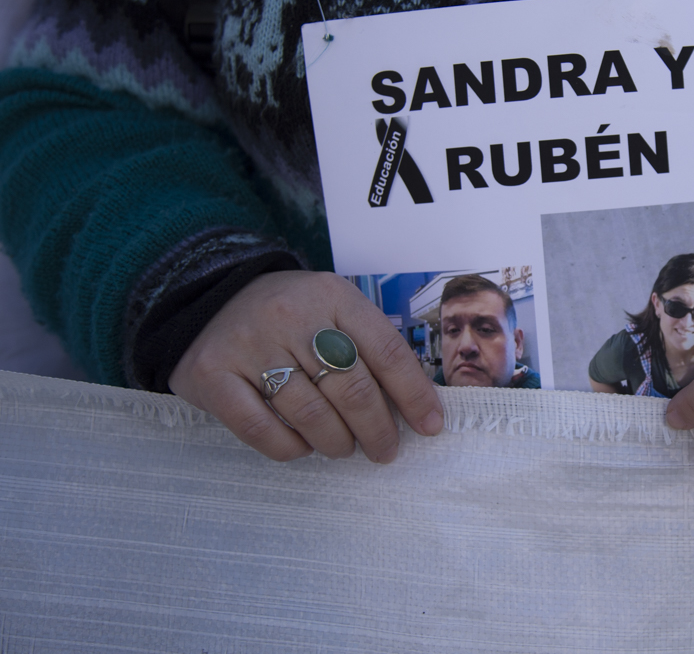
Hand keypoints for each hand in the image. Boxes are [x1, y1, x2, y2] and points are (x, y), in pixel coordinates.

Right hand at [169, 271, 443, 462]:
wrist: (210, 300)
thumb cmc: (290, 315)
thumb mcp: (333, 310)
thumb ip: (370, 346)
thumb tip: (415, 404)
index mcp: (332, 296)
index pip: (387, 351)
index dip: (414, 394)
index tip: (430, 426)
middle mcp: (291, 316)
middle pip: (352, 387)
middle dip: (378, 429)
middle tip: (386, 450)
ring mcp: (248, 345)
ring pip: (311, 414)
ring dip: (337, 442)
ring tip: (344, 448)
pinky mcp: (212, 376)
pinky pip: (261, 430)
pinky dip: (291, 448)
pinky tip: (303, 447)